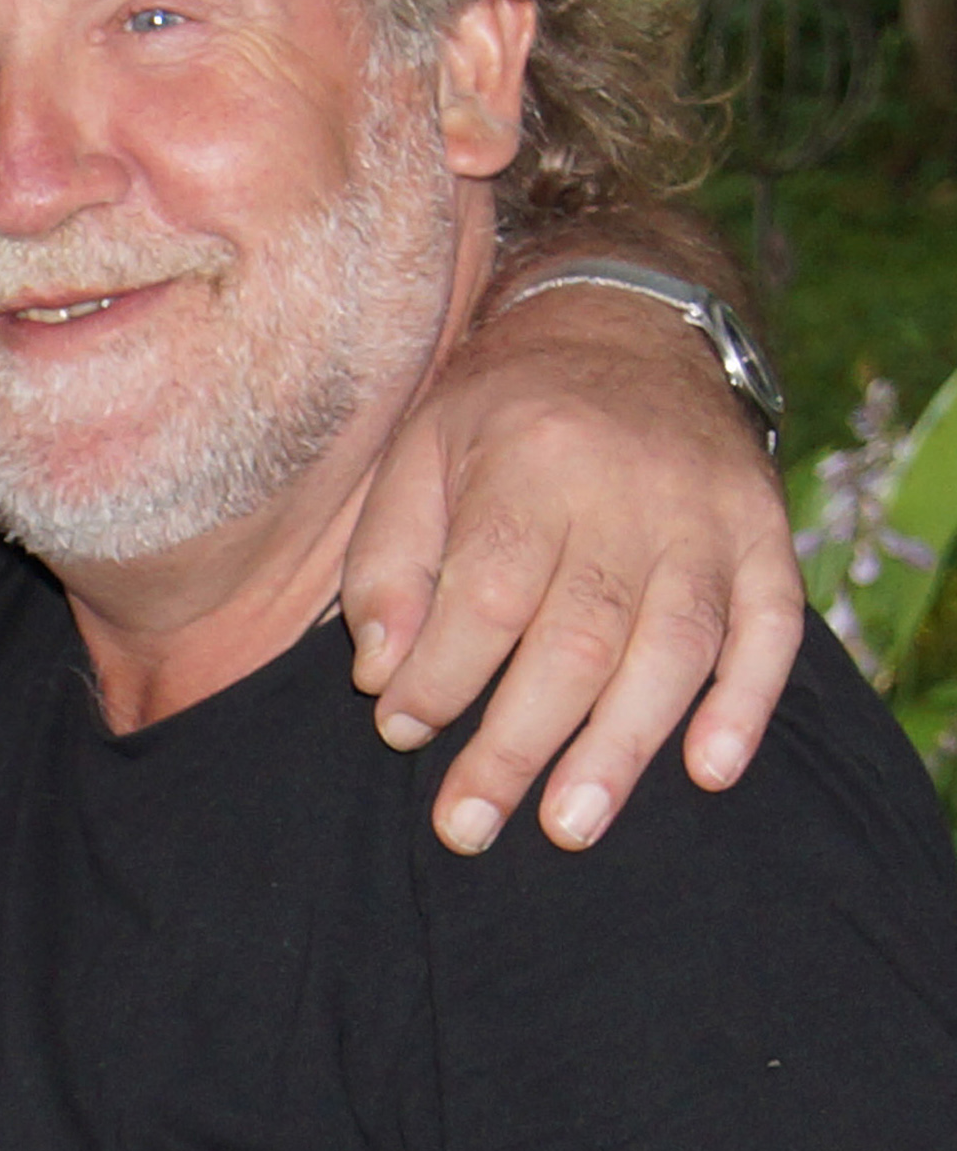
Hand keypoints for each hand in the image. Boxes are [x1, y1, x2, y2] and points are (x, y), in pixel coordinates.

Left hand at [343, 284, 805, 855]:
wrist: (624, 324)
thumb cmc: (501, 407)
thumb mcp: (418, 451)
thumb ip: (388, 560)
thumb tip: (378, 672)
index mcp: (531, 463)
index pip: (487, 592)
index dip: (442, 673)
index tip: (400, 731)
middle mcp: (628, 492)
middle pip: (576, 637)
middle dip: (517, 743)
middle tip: (468, 825)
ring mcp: (709, 517)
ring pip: (673, 650)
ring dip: (621, 747)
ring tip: (570, 826)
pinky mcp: (766, 536)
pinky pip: (772, 629)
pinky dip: (746, 705)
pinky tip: (707, 770)